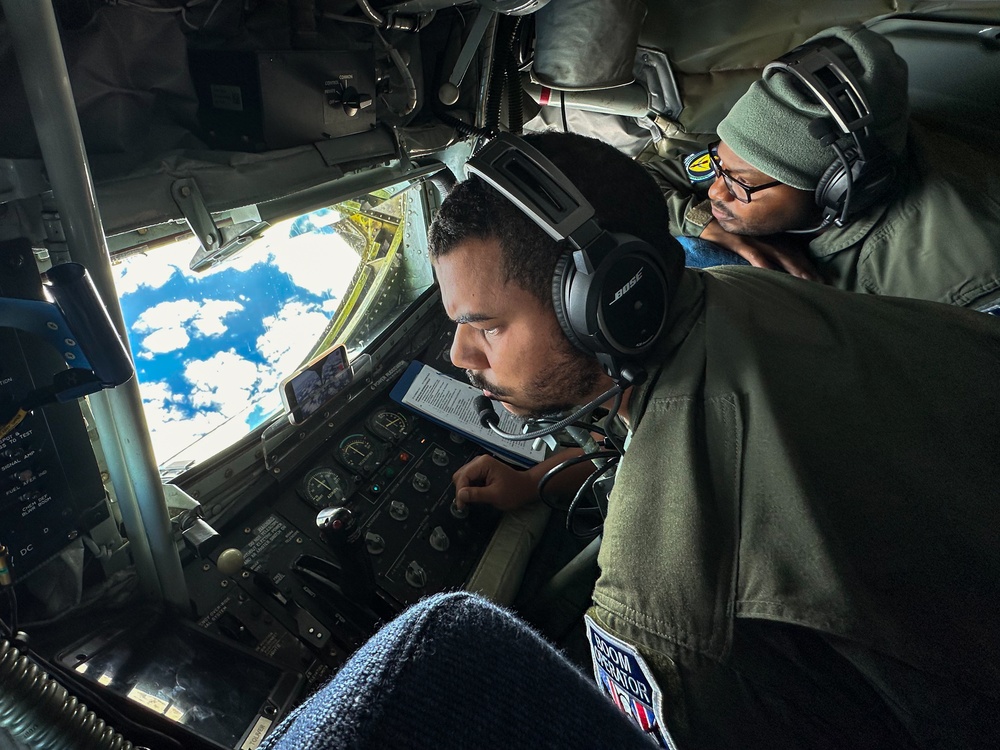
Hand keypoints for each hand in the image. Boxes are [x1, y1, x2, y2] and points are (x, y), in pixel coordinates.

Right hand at [452, 455, 539, 511]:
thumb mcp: (495, 495)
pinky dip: (468, 488)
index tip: (461, 505)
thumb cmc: (514, 490)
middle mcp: (480, 461)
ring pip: (463, 477)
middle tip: (464, 504)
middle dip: (460, 490)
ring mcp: (480, 465)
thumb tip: (460, 495)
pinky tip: (473, 496)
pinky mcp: (481, 471)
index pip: (463, 476)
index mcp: (483, 464)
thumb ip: (476, 494)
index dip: (460, 491)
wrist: (526, 487)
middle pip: (460, 475)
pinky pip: (469, 479)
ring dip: (464, 489)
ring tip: (468, 501)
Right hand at [700, 221, 822, 281]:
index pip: (794, 252)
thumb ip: (760, 251)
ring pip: (779, 255)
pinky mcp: (739, 242)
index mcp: (769, 238)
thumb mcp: (747, 240)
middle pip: (792, 254)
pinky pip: (754, 255)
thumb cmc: (725, 234)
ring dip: (793, 268)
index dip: (808, 265)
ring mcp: (753, 239)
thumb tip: (772, 268)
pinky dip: (764, 265)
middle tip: (821, 284)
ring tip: (806, 281)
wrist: (702, 220)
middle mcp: (765, 238)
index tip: (821, 279)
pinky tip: (772, 274)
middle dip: (807, 270)